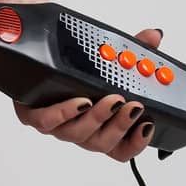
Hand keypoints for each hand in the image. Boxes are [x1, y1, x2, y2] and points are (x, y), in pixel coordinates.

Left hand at [13, 27, 163, 160]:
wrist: (31, 57)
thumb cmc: (70, 67)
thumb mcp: (106, 56)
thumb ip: (131, 50)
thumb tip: (154, 37)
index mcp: (99, 125)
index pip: (122, 148)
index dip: (137, 143)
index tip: (148, 125)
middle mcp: (80, 130)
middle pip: (103, 143)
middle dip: (121, 125)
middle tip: (132, 107)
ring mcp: (58, 125)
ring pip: (78, 133)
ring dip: (98, 118)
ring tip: (111, 101)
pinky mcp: (33, 115)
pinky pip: (47, 122)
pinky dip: (65, 112)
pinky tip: (79, 101)